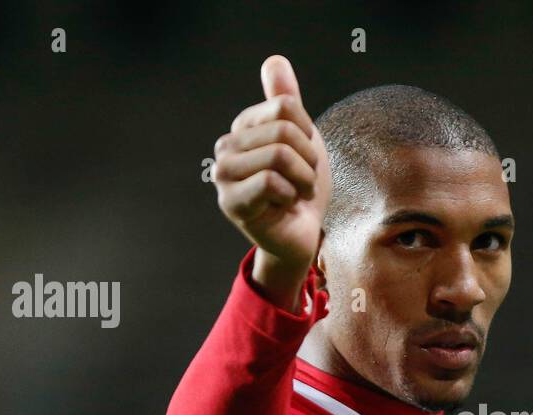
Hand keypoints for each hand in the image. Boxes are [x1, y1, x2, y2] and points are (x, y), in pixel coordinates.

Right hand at [213, 55, 332, 306]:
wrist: (302, 236)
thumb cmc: (302, 189)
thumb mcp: (303, 139)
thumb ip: (286, 102)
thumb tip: (275, 60)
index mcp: (242, 128)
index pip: (285, 107)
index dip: (309, 134)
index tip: (305, 158)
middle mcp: (226, 147)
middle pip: (283, 131)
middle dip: (308, 160)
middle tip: (303, 182)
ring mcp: (223, 176)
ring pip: (278, 154)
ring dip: (302, 179)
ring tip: (296, 194)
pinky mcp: (231, 203)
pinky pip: (272, 181)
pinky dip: (290, 195)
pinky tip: (284, 207)